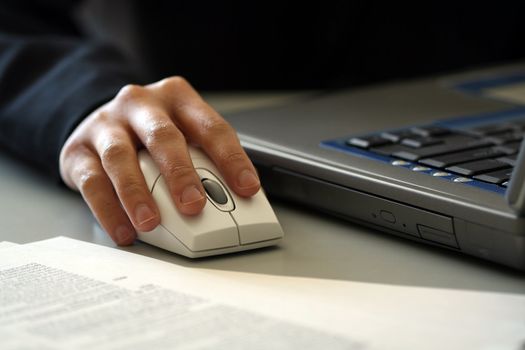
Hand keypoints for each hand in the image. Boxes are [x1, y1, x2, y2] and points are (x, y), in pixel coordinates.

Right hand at [59, 77, 259, 245]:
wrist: (100, 122)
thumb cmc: (152, 134)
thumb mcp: (183, 134)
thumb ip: (205, 162)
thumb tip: (233, 202)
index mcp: (177, 98)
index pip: (211, 127)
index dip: (231, 159)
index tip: (247, 189)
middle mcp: (141, 105)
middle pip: (163, 136)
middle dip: (180, 173)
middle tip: (194, 206)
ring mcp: (107, 124)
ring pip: (121, 157)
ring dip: (137, 193)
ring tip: (151, 223)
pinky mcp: (78, 149)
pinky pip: (92, 181)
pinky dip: (108, 209)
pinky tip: (124, 230)